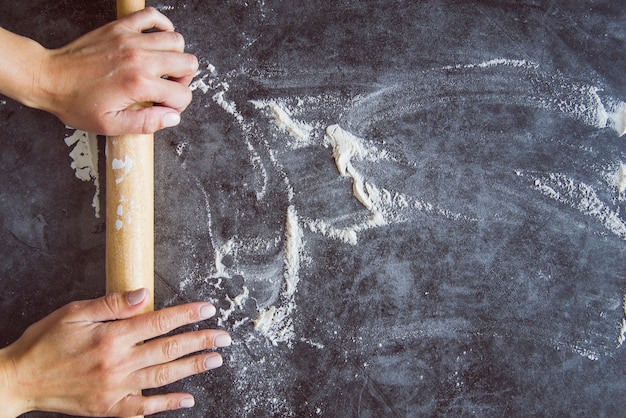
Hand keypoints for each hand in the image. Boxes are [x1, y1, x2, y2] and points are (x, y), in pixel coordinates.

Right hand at [0, 288, 230, 416]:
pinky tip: (188, 399)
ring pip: (163, 376)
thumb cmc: (45, 342)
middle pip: (168, 349)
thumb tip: (144, 294)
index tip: (208, 310)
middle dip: (200, 341)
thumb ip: (111, 304)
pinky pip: (143, 407)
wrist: (20, 380)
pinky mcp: (109, 408)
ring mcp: (115, 388)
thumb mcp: (74, 313)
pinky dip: (167, 404)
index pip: (159, 322)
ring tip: (215, 360)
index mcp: (111, 336)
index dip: (186, 315)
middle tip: (224, 337)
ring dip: (192, 368)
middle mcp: (117, 362)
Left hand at [36, 7, 197, 134]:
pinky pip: (153, 16)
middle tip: (167, 87)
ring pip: (176, 41)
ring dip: (176, 56)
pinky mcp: (120, 28)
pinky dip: (162, 26)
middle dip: (183, 80)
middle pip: (187, 63)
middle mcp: (138, 58)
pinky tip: (156, 40)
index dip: (177, 106)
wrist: (49, 78)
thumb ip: (146, 123)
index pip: (181, 94)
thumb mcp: (111, 125)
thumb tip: (172, 117)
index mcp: (138, 84)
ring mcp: (130, 40)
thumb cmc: (76, 102)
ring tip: (162, 67)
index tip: (163, 108)